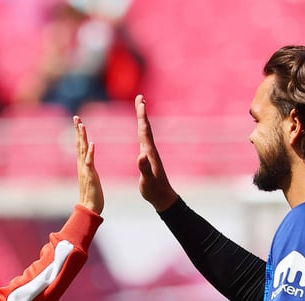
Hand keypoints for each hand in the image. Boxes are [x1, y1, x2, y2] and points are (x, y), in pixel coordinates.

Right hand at [74, 115, 103, 213]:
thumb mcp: (90, 180)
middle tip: (76, 117)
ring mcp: (85, 170)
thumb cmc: (92, 197)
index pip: (80, 146)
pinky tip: (91, 143)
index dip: (79, 134)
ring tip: (82, 125)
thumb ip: (88, 172)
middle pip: (79, 144)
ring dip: (82, 137)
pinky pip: (89, 162)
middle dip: (78, 130)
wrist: (89, 209)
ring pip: (82, 150)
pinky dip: (90, 152)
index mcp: (83, 166)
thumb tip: (87, 166)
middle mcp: (82, 166)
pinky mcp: (90, 176)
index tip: (78, 122)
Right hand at [135, 95, 177, 211]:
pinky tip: (141, 132)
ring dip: (142, 120)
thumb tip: (140, 155)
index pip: (144, 130)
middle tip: (140, 98)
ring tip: (140, 109)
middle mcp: (150, 150)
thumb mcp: (147, 180)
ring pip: (145, 133)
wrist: (164, 198)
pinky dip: (141, 132)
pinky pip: (144, 140)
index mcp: (149, 153)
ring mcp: (150, 154)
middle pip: (145, 128)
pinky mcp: (149, 159)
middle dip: (141, 113)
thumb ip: (144, 168)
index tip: (140, 101)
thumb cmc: (154, 191)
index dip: (142, 116)